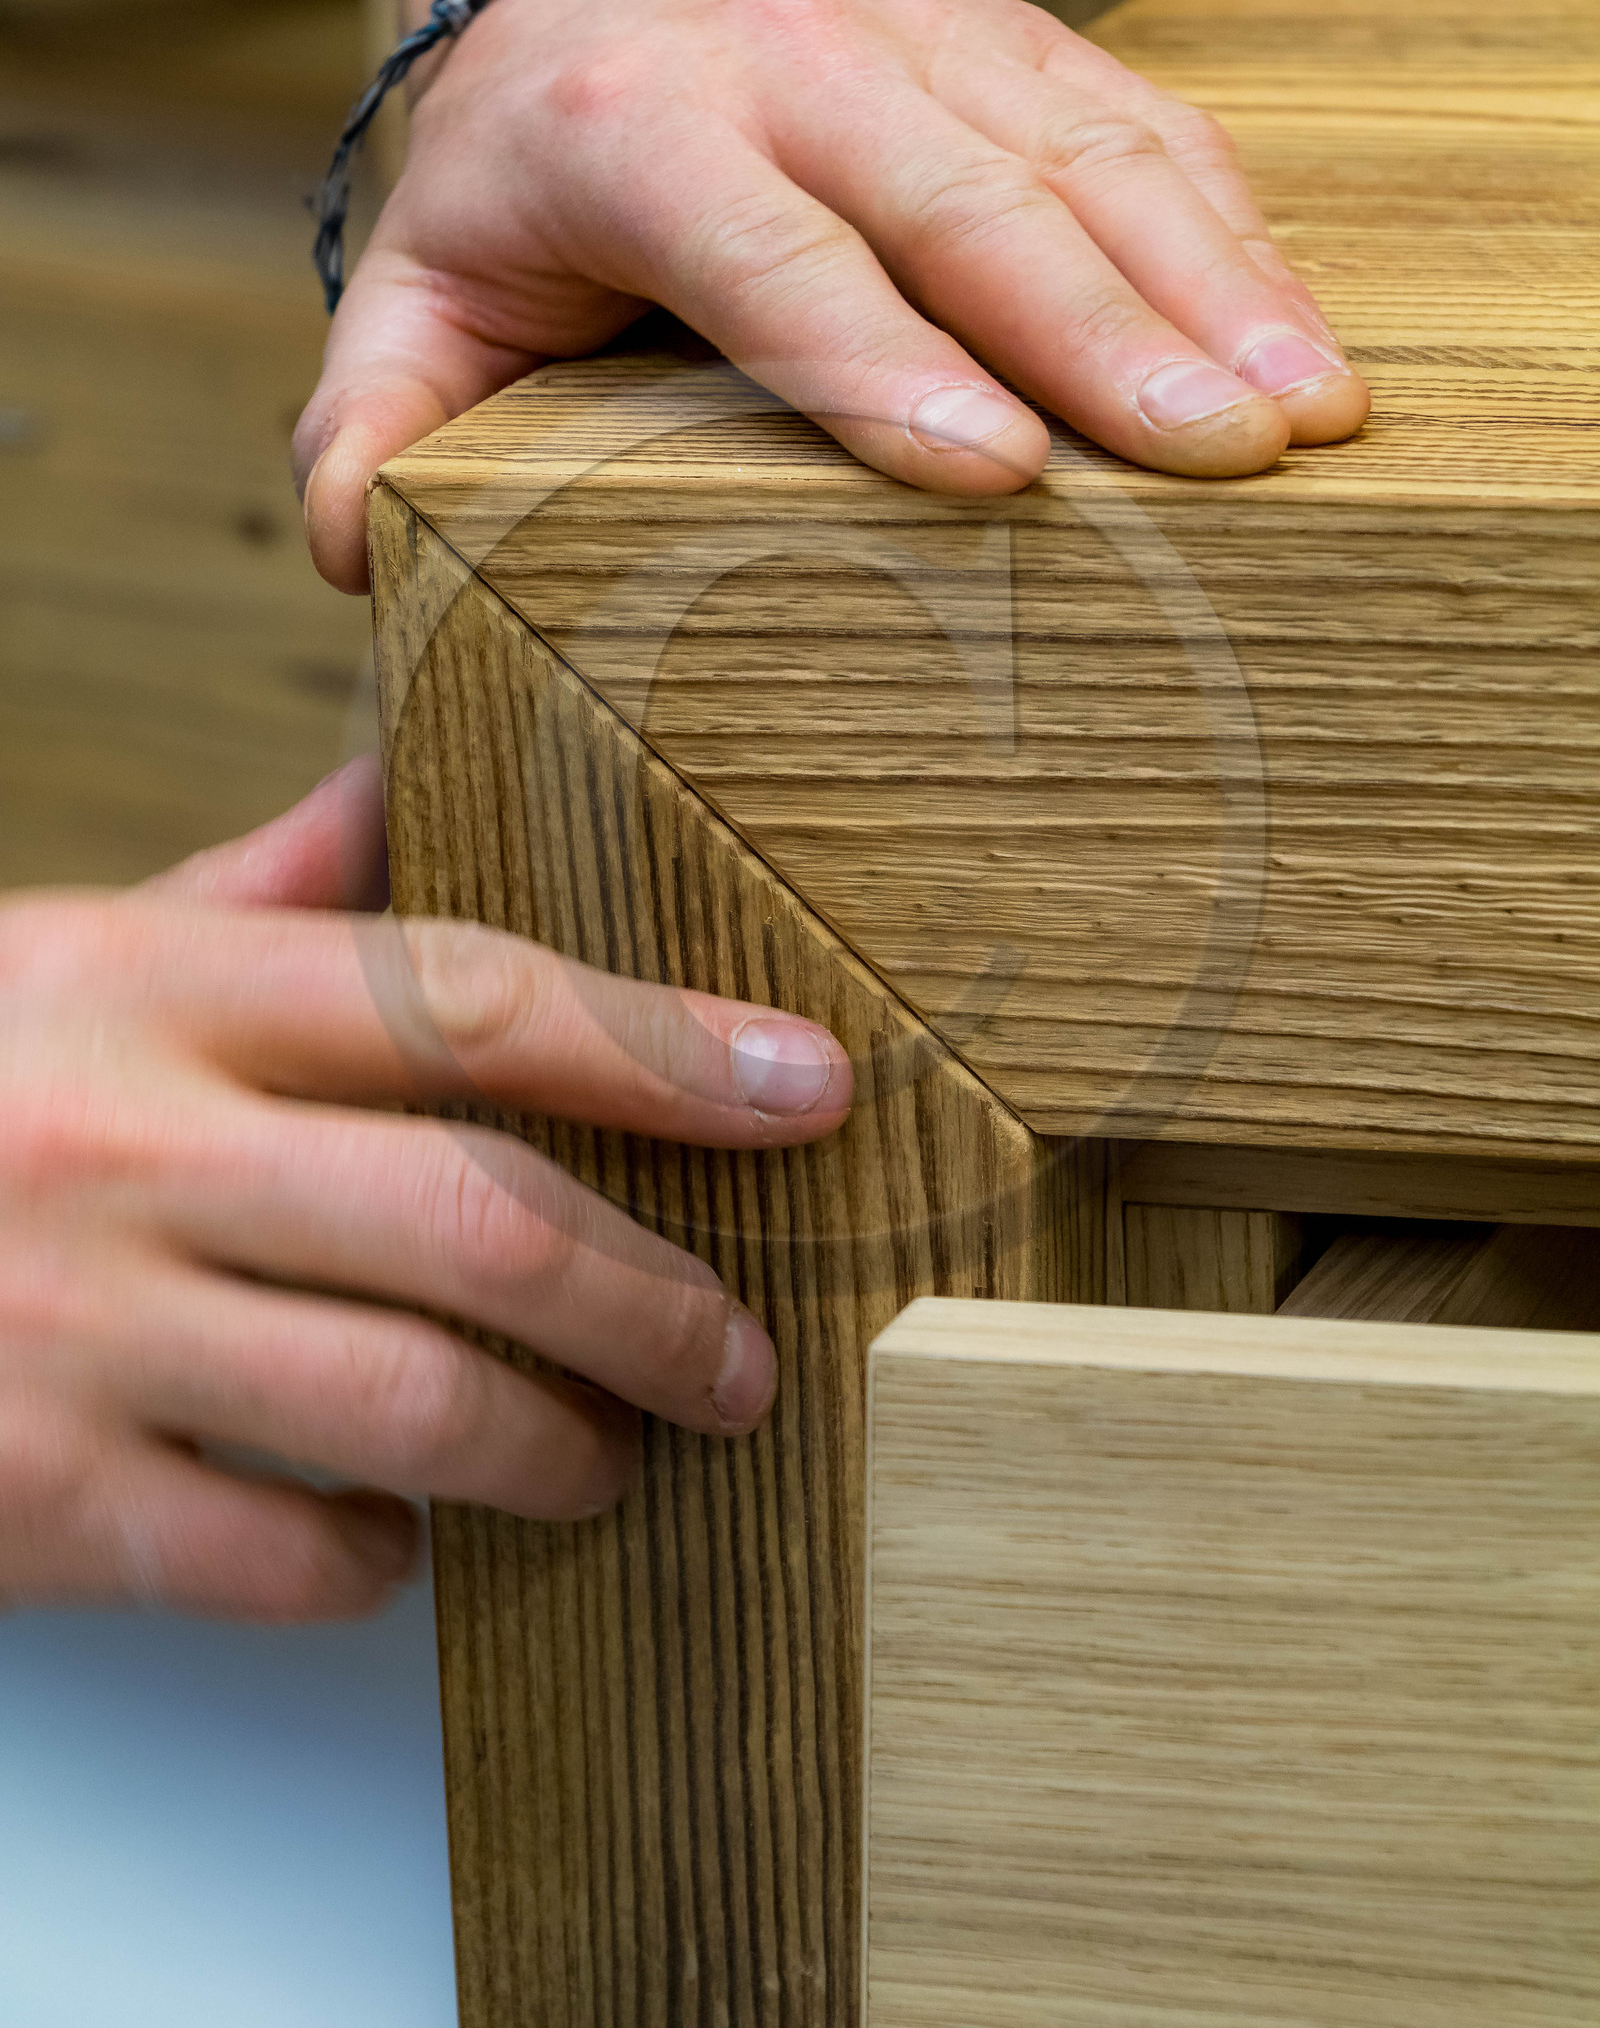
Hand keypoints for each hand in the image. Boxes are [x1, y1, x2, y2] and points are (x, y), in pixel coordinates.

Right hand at [0, 761, 849, 1620]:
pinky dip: (388, 1561)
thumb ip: (269, 888)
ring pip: (417, 1408)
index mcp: (158, 986)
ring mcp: (80, 1332)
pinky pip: (291, 1559)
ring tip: (610, 1453)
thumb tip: (422, 786)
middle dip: (660, 1302)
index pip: (472, 998)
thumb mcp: (80, 949)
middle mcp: (131, 1148)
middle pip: (482, 1221)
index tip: (803, 1087)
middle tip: (742, 1353)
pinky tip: (404, 1531)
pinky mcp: (40, 1501)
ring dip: (562, 1448)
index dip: (666, 1049)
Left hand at [295, 0, 1369, 587]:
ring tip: (1309, 416)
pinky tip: (1304, 336)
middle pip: (965, 199)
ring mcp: (924, 33)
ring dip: (1210, 283)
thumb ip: (377, 422)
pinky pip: (1149, 123)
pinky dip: (1235, 229)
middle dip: (1102, 333)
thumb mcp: (419, 296)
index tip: (999, 472)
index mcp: (633, 134)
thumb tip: (363, 557)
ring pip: (1088, 151)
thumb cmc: (525, 192)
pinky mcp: (1016, 42)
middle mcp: (792, 61)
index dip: (881, 361)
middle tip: (1218, 458)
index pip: (769, 253)